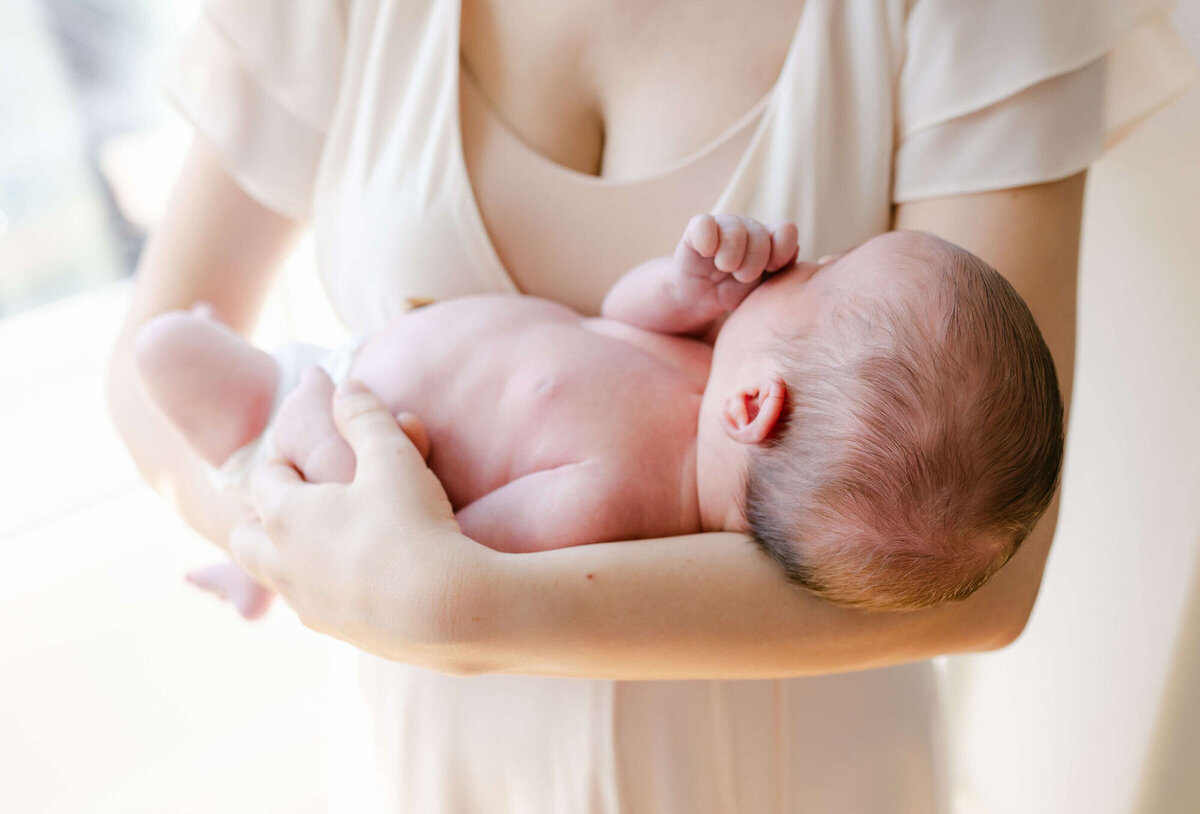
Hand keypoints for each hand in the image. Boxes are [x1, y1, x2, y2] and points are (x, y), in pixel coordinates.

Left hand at [227, 376, 490, 665]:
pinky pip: (314, 607)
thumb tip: (347, 385)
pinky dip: (320, 588)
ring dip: (286, 557)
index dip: (281, 459)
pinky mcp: (341, 636)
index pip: (265, 480)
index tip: (298, 451)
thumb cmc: (413, 526)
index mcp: (287, 517)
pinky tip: (352, 581)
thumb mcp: (393, 458)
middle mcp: (285, 565)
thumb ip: (365, 417)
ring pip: (276, 578)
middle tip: (283, 504)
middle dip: (257, 518)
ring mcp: (310, 606)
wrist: (447, 613)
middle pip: (247, 539)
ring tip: (313, 545)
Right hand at [671, 214, 797, 312]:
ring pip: (735, 229)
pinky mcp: (697, 229)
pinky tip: (707, 255)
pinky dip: (707, 242)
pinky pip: (704, 225)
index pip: (786, 231)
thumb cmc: (735, 292)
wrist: (698, 299)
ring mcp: (723, 225)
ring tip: (724, 269)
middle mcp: (748, 228)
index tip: (770, 270)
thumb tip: (795, 250)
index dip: (781, 251)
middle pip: (760, 235)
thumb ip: (783, 272)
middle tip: (742, 277)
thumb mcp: (762, 288)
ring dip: (731, 256)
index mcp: (769, 239)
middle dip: (753, 263)